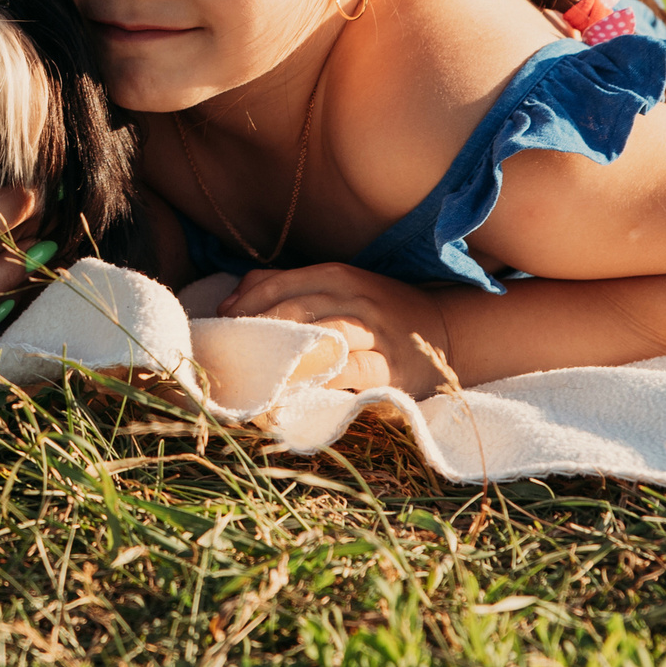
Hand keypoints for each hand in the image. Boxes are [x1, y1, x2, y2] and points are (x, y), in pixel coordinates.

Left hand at [220, 262, 454, 395]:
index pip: (278, 285)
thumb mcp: (336, 286)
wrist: (445, 329)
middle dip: (257, 332)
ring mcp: (373, 332)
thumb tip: (228, 302)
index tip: (220, 326)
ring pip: (320, 337)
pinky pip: (350, 371)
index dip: (245, 306)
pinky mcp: (389, 367)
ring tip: (253, 372)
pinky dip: (320, 380)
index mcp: (336, 275)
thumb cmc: (376, 311)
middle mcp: (353, 298)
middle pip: (293, 310)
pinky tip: (295, 390)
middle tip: (229, 355)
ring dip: (283, 356)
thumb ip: (284, 286)